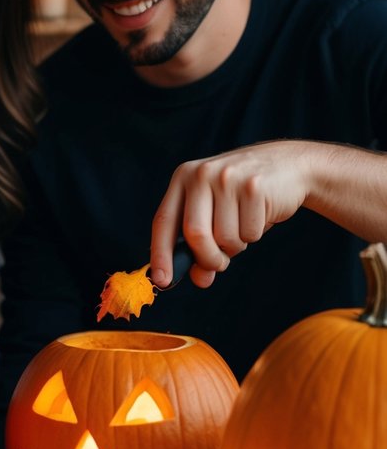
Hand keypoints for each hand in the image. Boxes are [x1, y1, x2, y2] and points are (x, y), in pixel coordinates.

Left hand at [150, 141, 309, 288]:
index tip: (160, 281)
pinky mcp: (254, 187)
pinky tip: (260, 214)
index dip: (160, 254)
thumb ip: (201, 246)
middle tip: (219, 264)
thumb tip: (199, 279)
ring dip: (235, 246)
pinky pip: (250, 233)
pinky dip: (254, 235)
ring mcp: (228, 178)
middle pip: (195, 234)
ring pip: (225, 238)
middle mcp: (201, 174)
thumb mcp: (216, 216)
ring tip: (243, 225)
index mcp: (183, 178)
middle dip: (208, 258)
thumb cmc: (243, 198)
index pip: (164, 221)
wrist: (288, 166)